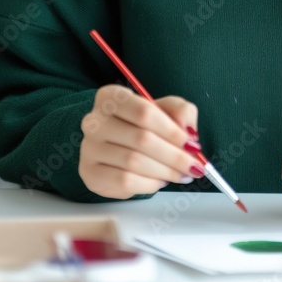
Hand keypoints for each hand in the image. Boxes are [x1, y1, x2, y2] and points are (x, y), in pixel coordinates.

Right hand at [78, 84, 203, 198]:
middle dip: (174, 156)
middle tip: (193, 166)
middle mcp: (94, 120)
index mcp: (111, 97)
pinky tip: (159, 181)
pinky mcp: (90, 173)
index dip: (172, 130)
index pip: (144, 112)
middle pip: (141, 139)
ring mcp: (88, 148)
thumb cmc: (144, 124)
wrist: (118, 146)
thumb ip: (182, 112)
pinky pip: (124, 181)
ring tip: (180, 174)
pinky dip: (148, 184)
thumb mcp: (166, 109)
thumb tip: (189, 132)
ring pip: (134, 163)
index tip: (192, 144)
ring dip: (164, 171)